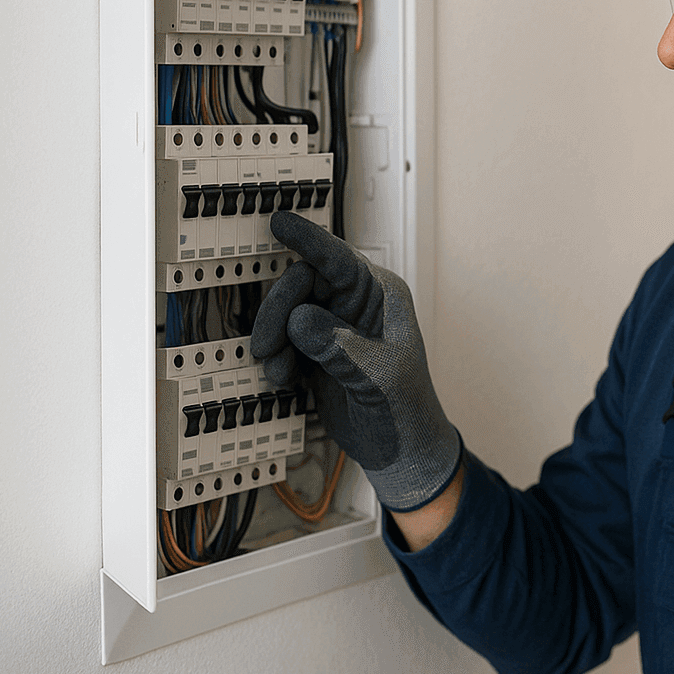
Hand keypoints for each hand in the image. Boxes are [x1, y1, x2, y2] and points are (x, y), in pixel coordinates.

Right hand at [252, 210, 461, 511]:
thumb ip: (340, 346)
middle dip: (277, 312)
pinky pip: (282, 338)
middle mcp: (355, 304)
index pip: (340, 258)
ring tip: (281, 373)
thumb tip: (301, 318)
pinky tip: (285, 380)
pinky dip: (276, 358)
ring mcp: (333, 326)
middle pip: (300, 284)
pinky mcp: (315, 349)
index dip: (308, 239)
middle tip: (266, 347)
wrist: (399, 451)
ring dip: (274, 341)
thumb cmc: (406, 410)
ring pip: (285, 311)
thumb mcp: (379, 377)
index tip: (279, 222)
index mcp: (382, 296)